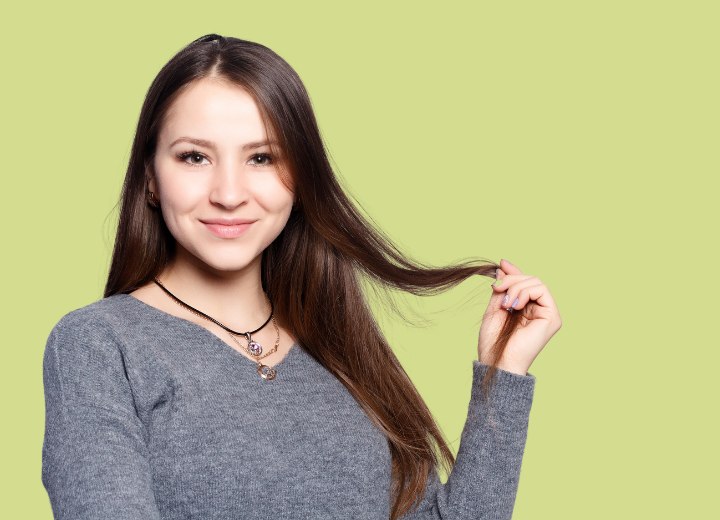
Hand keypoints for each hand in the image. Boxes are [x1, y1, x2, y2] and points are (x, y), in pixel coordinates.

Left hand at [477, 259, 561, 374]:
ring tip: (505, 303)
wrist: (498, 361)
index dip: (514, 272)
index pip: (525, 284)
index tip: (501, 263)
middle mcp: (540, 311)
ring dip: (516, 287)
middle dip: (511, 280)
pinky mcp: (552, 317)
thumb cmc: (494, 341)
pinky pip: (541, 290)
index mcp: (527, 310)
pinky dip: (524, 292)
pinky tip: (513, 305)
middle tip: (495, 288)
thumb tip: (504, 266)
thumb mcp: (495, 307)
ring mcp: (548, 314)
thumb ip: (502, 289)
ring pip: (536, 282)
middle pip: (530, 280)